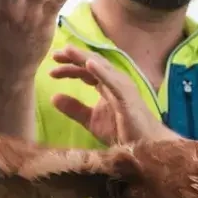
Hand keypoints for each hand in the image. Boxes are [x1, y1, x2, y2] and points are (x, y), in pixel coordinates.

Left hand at [49, 45, 177, 145]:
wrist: (145, 147)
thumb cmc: (122, 132)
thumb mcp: (91, 120)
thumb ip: (74, 108)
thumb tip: (53, 97)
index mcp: (107, 85)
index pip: (86, 70)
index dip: (70, 67)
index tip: (52, 70)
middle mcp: (115, 81)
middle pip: (92, 63)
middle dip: (73, 57)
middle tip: (55, 55)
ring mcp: (123, 87)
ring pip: (101, 67)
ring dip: (84, 58)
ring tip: (69, 50)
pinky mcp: (127, 97)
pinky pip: (113, 82)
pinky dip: (101, 72)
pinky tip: (89, 64)